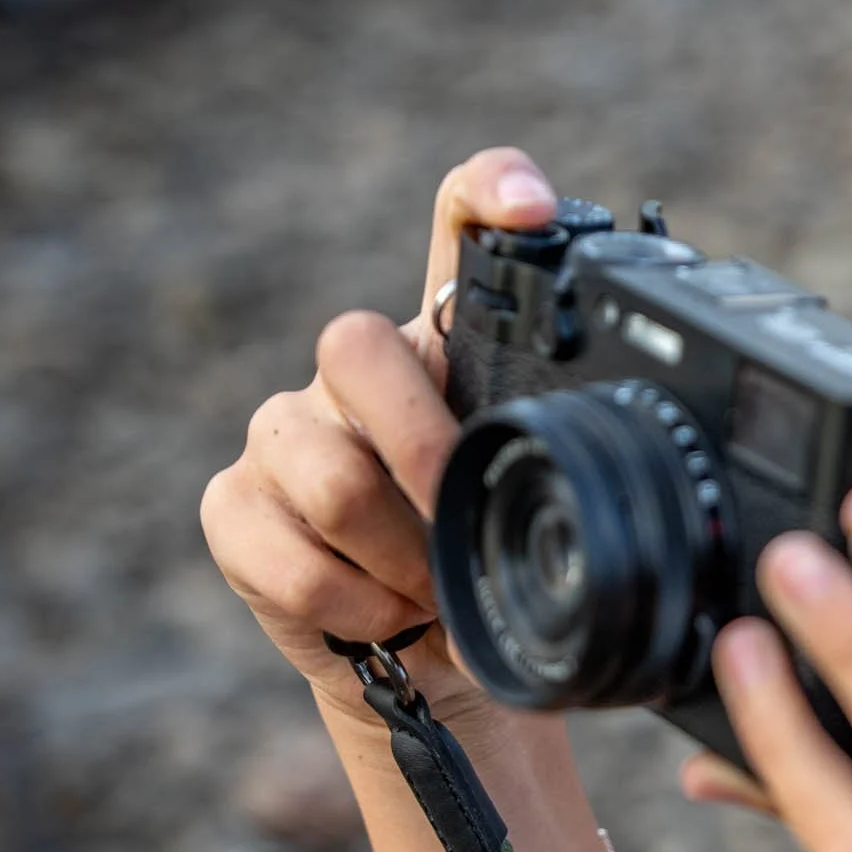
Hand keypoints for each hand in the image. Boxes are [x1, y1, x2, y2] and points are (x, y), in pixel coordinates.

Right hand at [200, 148, 557, 719]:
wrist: (422, 659)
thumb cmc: (486, 561)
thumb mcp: (537, 502)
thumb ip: (563, 459)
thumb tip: (618, 464)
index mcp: (444, 347)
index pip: (455, 225)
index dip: (487, 192)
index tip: (535, 209)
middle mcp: (353, 370)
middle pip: (356, 346)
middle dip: (426, 452)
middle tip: (469, 521)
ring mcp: (282, 431)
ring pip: (332, 477)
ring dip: (402, 556)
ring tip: (438, 594)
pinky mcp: (232, 507)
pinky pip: (292, 555)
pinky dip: (356, 606)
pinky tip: (385, 619)